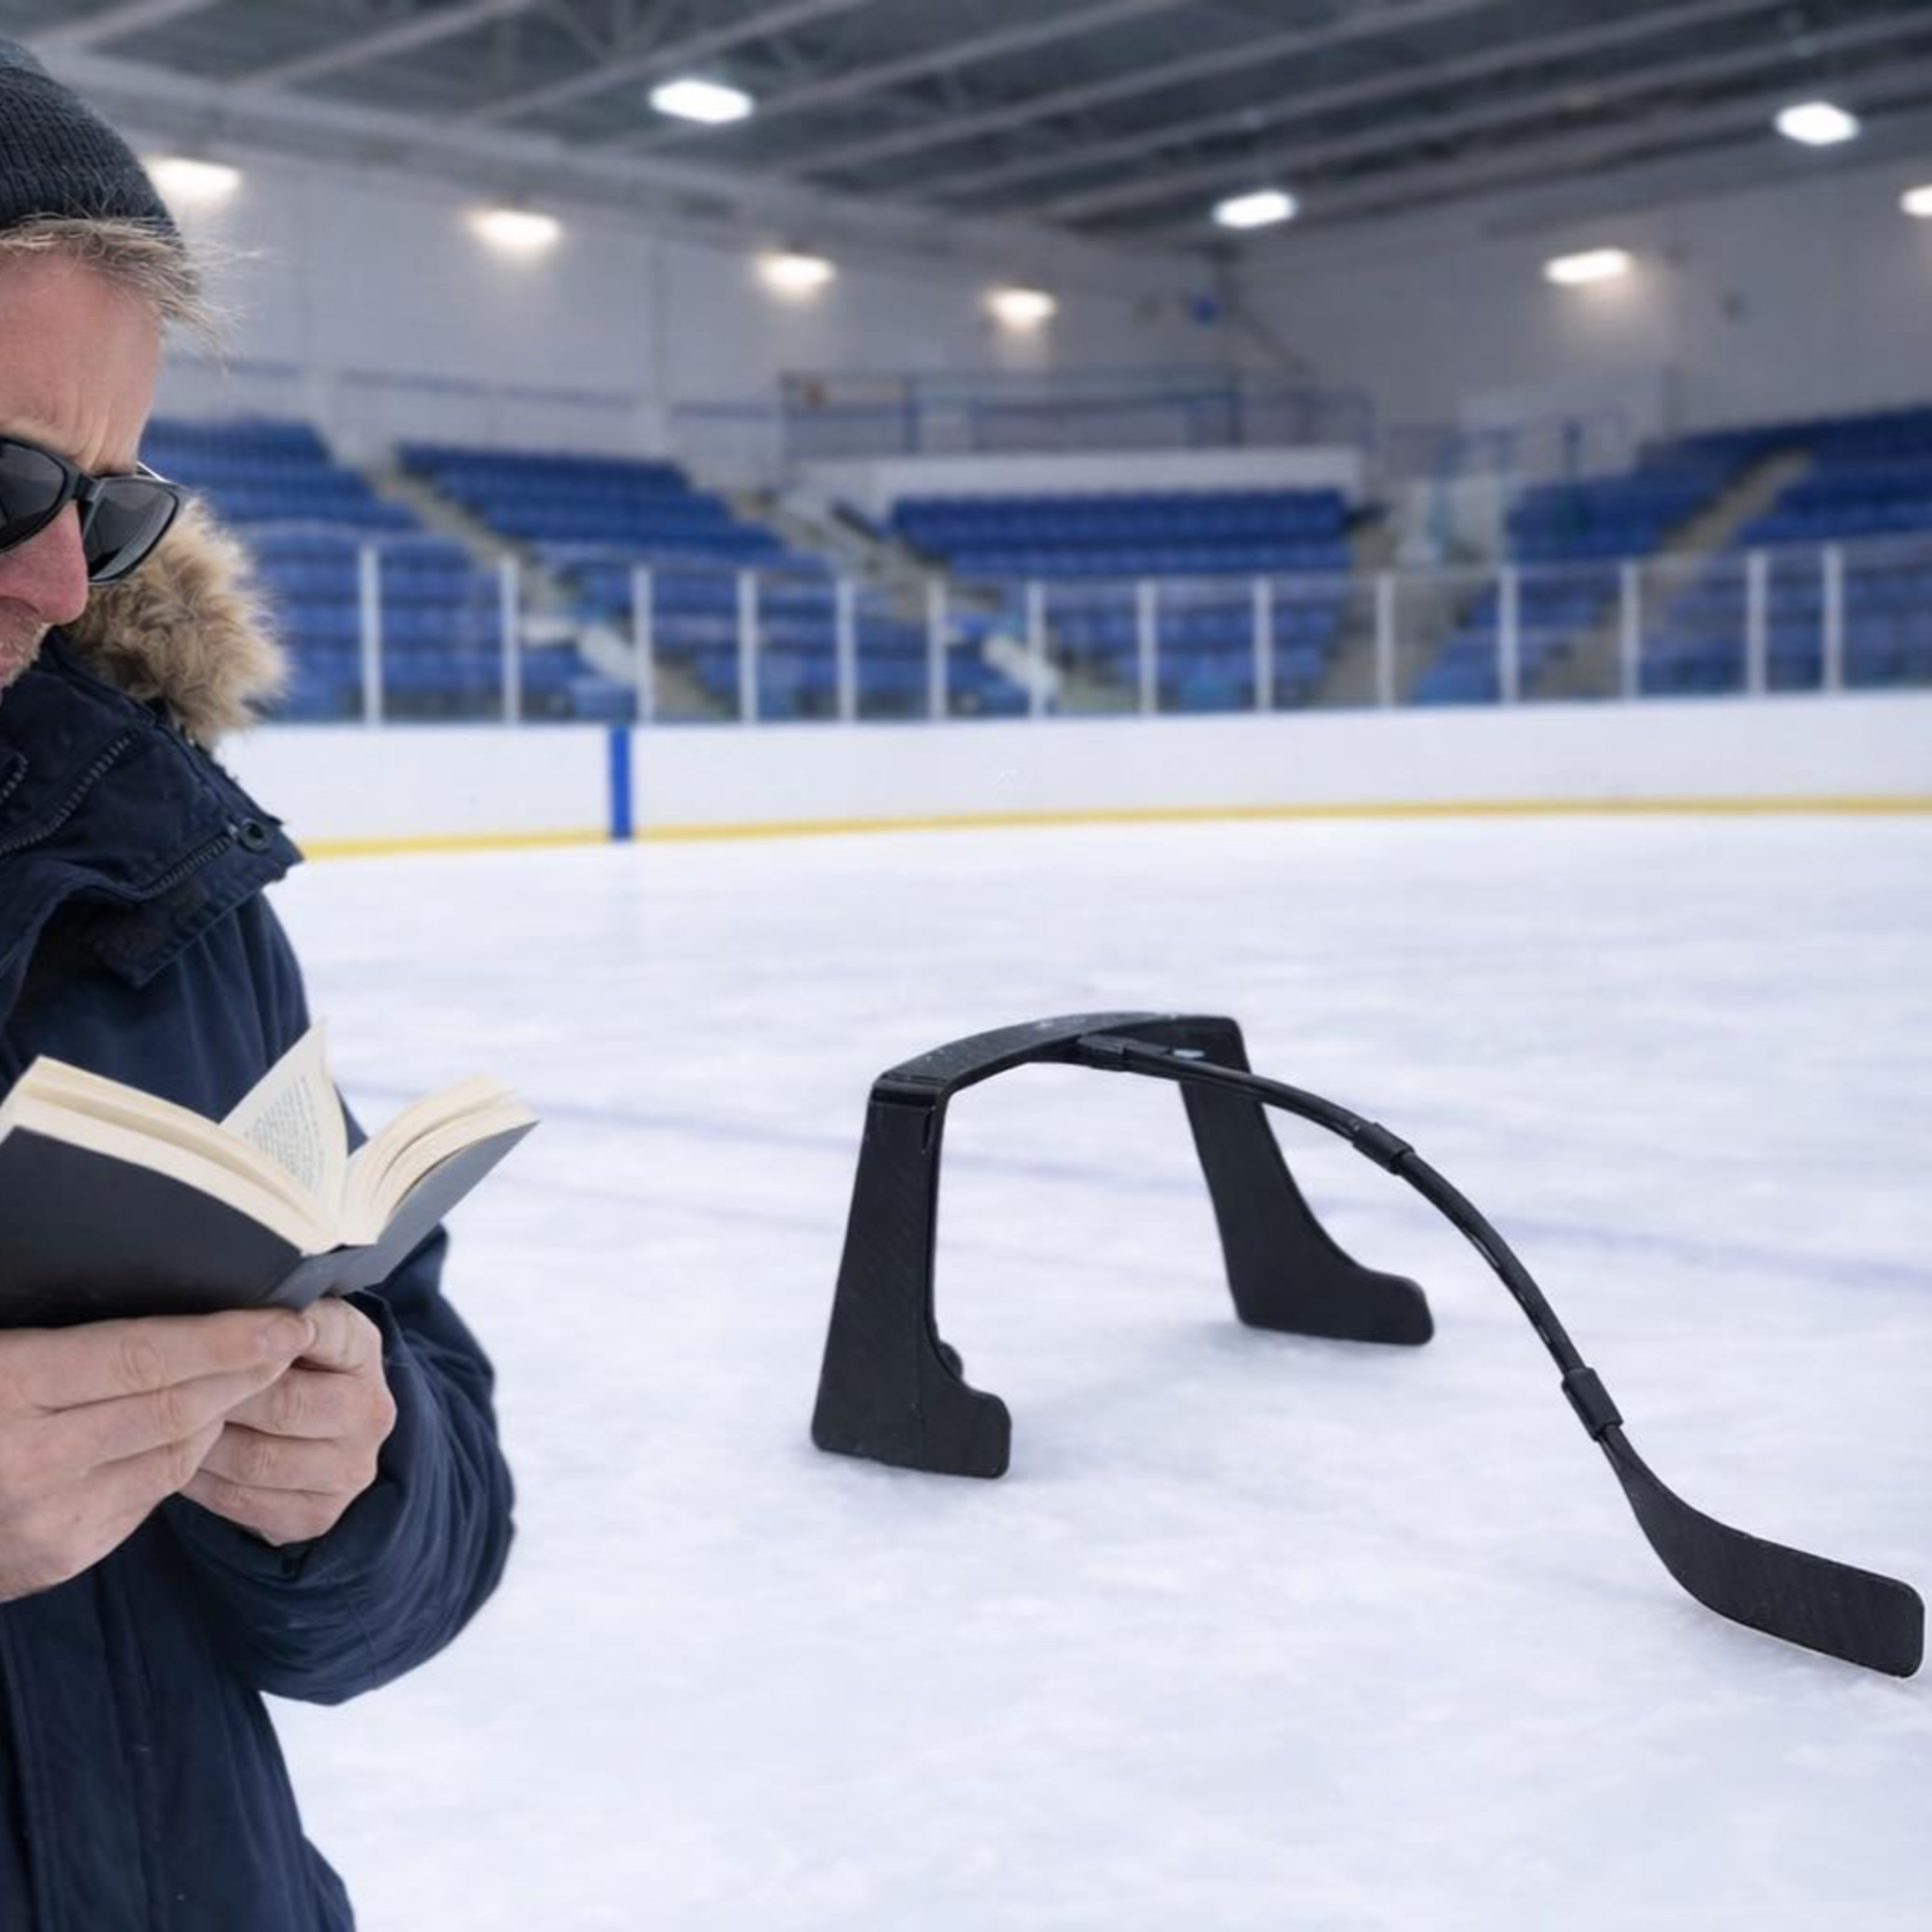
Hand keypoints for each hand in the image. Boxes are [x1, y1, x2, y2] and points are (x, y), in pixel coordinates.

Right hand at [0, 1309, 314, 1601]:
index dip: (226, 1338)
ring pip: (173, 1455)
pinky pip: (145, 1495)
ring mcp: (49, 1518)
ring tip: (249, 1373)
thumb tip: (123, 1276)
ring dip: (219, 1412)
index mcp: (6, 1388)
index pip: (145, 1358)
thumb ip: (43, 1326)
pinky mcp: (59, 1556)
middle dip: (244, 1371)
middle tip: (285, 1337)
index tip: (284, 1319)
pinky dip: (178, 1456)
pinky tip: (189, 1425)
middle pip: (176, 1408)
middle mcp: (31, 1461)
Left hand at [183, 1297, 396, 1547]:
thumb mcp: (287, 1326)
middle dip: (220, 1396)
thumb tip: (208, 1297)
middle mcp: (370, 1410)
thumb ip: (263, 1312)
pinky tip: (176, 1461)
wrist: (319, 1434)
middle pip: (284, 1403)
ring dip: (201, 1444)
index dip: (265, 1332)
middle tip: (163, 1388)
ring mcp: (350, 1468)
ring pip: (257, 1458)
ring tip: (162, 1427)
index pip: (321, 1331)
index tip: (217, 1328)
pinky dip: (200, 1484)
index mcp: (363, 1349)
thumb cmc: (283, 1364)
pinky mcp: (320, 1513)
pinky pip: (244, 1501)